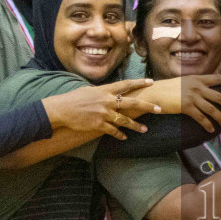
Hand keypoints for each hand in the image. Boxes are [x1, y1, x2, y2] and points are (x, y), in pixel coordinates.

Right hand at [43, 79, 159, 139]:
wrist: (62, 109)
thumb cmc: (73, 98)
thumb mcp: (89, 90)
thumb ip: (102, 91)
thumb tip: (110, 92)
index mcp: (105, 90)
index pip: (126, 85)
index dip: (139, 83)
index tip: (151, 82)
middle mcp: (107, 101)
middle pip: (131, 103)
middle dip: (147, 106)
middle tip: (159, 109)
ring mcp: (103, 113)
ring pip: (124, 120)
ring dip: (136, 126)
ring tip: (145, 129)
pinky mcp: (98, 125)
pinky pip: (113, 131)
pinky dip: (120, 134)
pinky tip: (125, 137)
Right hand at [171, 74, 220, 131]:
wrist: (153, 93)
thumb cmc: (167, 89)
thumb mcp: (183, 82)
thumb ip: (195, 84)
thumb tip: (206, 90)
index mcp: (197, 78)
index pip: (218, 78)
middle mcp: (197, 86)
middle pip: (219, 97)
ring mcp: (192, 96)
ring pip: (212, 109)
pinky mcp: (186, 107)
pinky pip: (201, 118)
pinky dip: (208, 125)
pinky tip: (211, 130)